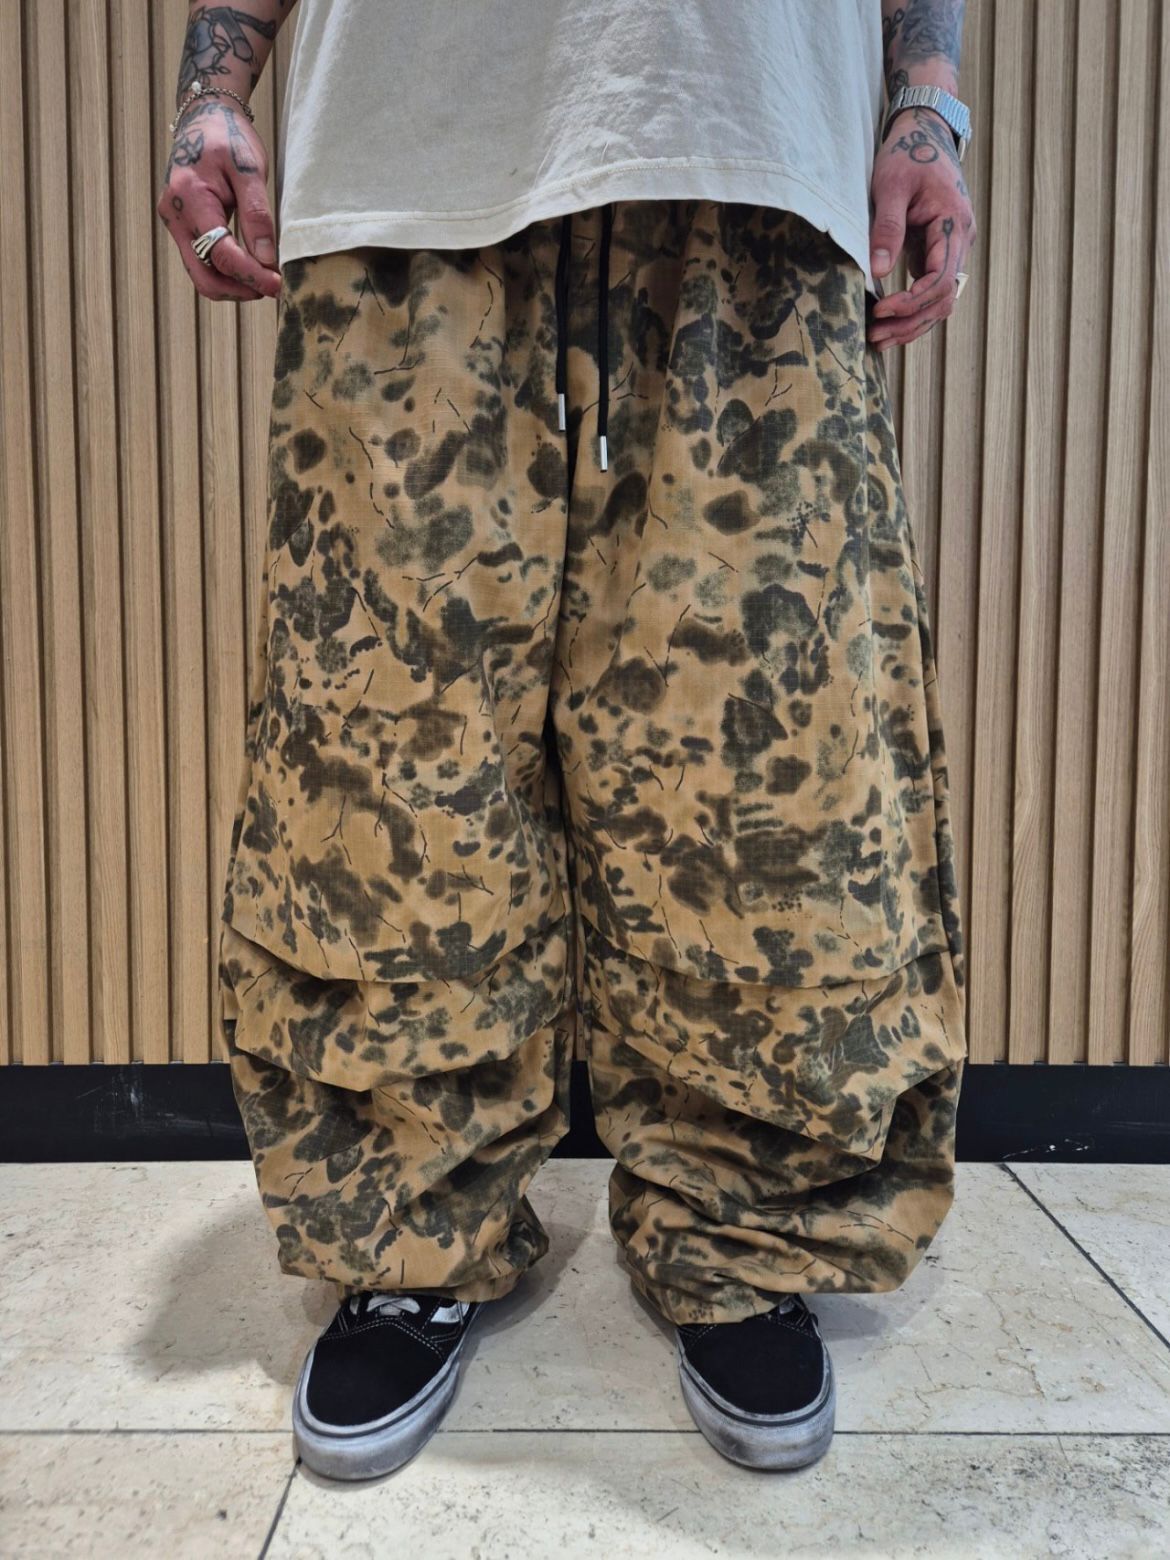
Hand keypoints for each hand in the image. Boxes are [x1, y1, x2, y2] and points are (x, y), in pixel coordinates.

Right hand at [156, 96, 280, 301]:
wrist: (204, 118)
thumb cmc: (228, 137)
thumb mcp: (249, 169)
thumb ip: (256, 214)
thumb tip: (266, 259)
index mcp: (190, 198)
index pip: (220, 253)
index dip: (251, 275)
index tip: (277, 284)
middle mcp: (174, 216)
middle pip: (204, 277)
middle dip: (239, 290)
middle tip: (271, 288)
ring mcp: (174, 224)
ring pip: (201, 275)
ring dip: (233, 285)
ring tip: (263, 279)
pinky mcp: (180, 228)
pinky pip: (201, 262)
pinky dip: (226, 272)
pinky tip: (249, 267)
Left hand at [868, 106, 975, 349]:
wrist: (925, 132)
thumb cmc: (907, 153)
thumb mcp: (890, 186)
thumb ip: (886, 228)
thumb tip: (878, 272)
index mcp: (954, 224)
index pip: (941, 280)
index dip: (912, 302)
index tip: (881, 310)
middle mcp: (961, 240)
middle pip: (944, 299)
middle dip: (910, 322)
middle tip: (875, 337)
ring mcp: (954, 247)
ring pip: (941, 300)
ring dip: (912, 323)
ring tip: (879, 338)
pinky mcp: (941, 251)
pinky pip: (932, 289)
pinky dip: (912, 309)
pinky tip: (887, 321)